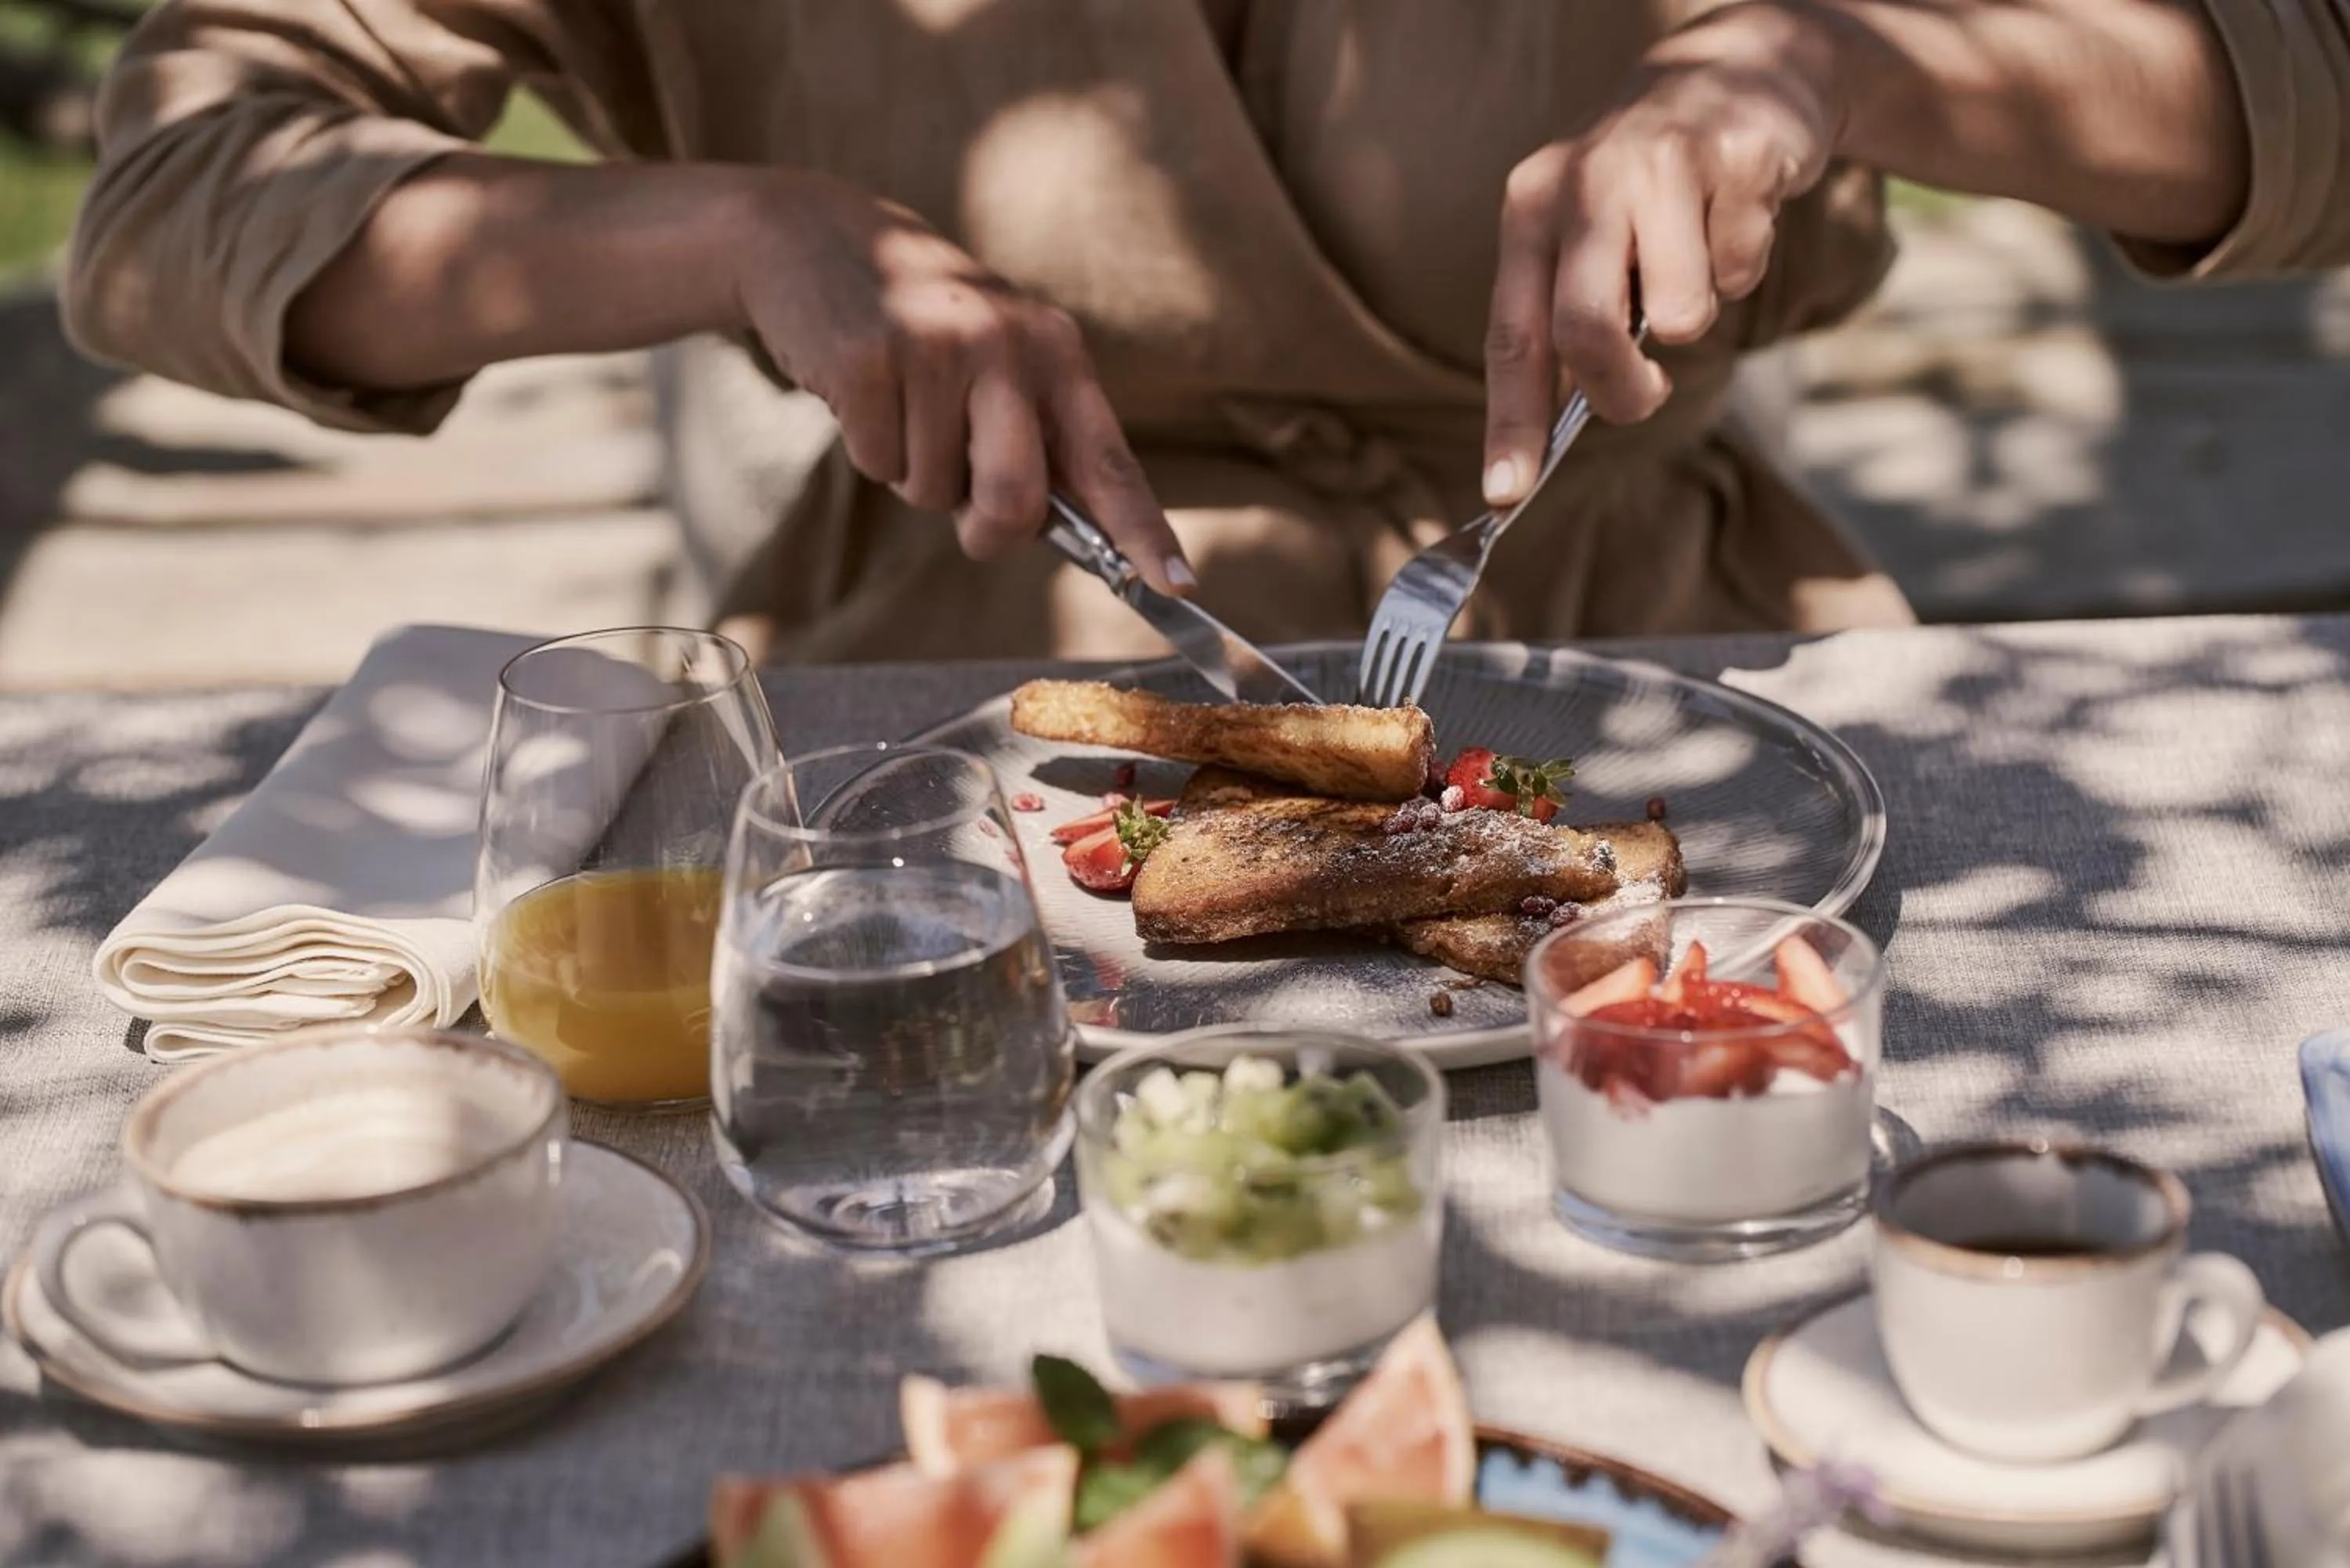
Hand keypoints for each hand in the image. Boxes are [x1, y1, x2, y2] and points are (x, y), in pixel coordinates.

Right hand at [734, 175, 1190, 591]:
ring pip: (932, 493)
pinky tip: (864, 390)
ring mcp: (934, 347)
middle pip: (1015, 501)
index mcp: (1057, 350)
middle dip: (985, 530)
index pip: (1109, 461)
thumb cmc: (923, 322)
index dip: (1143, 532)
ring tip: (902, 400)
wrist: (812, 233)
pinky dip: (868, 448)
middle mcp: (1006, 343)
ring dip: (913, 472)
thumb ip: (1038, 437)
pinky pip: (876, 463)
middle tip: (963, 505)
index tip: (1180, 587)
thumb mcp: (1000, 357)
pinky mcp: (864, 360)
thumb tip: (1072, 535)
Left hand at [1481, 4, 1840, 504]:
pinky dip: (1744, 266)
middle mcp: (1584, 180)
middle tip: (1644, 396)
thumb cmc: (1652, 187)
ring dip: (1698, 316)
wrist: (1745, 71)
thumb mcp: (1590, 237)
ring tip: (1696, 264)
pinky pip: (1742, 270)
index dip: (1509, 422)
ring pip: (1679, 313)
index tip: (1506, 491)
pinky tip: (1735, 216)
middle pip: (1585, 330)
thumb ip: (1569, 319)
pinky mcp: (1736, 160)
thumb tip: (1548, 437)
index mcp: (1531, 209)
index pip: (1510, 335)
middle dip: (1621, 389)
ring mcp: (1660, 164)